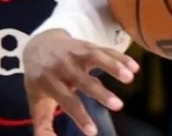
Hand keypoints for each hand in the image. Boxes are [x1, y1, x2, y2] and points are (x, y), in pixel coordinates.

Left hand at [23, 29, 137, 135]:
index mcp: (48, 81)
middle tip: (118, 106)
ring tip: (130, 78)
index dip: (79, 116)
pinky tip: (135, 68)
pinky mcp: (87, 46)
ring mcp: (75, 53)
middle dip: (100, 92)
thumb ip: (43, 122)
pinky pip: (104, 49)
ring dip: (113, 66)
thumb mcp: (37, 100)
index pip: (66, 100)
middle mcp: (61, 66)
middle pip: (82, 79)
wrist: (38, 44)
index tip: (93, 132)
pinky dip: (120, 57)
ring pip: (94, 57)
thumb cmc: (41, 79)